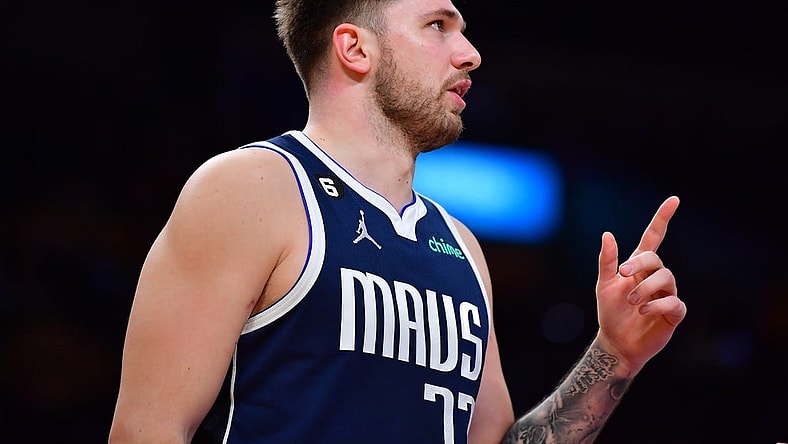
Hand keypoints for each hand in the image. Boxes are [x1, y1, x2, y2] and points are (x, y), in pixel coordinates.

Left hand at [595, 196, 686, 373]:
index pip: (654, 238)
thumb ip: (607, 261)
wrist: (616, 341)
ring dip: (646, 288)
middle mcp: (655, 277)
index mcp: (638, 267)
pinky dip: (658, 304)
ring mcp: (666, 294)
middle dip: (641, 264)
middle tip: (623, 275)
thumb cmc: (611, 312)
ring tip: (633, 302)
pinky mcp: (674, 313)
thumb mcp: (603, 285)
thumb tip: (607, 234)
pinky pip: (674, 302)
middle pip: (656, 259)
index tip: (673, 200)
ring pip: (666, 279)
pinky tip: (644, 310)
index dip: (662, 219)